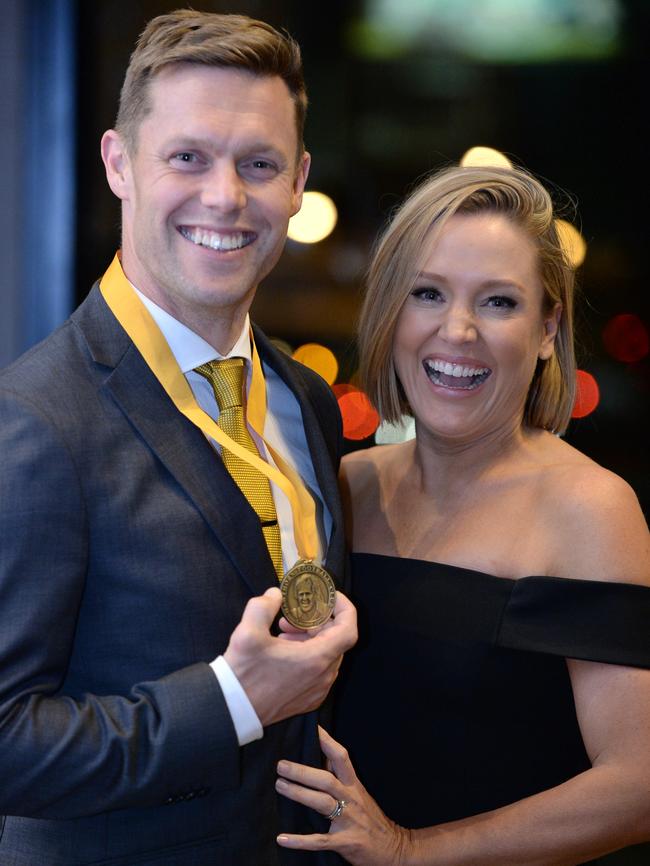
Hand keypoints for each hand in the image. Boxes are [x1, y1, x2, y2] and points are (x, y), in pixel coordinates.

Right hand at [223, 588, 356, 726]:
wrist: (233, 710)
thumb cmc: (243, 674)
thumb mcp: (248, 632)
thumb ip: (264, 605)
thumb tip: (275, 595)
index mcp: (316, 659)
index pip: (349, 630)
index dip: (344, 608)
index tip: (330, 597)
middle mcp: (323, 677)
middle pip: (336, 640)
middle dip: (317, 622)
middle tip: (293, 616)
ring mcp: (318, 691)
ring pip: (327, 655)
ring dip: (311, 638)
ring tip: (284, 632)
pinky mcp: (308, 699)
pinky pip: (319, 671)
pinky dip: (308, 655)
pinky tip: (284, 651)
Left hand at [276, 726, 410, 865]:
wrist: (393, 848)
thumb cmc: (370, 817)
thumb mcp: (359, 792)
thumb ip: (341, 775)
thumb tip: (323, 753)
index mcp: (354, 785)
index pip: (341, 758)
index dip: (327, 742)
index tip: (312, 729)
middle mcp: (351, 799)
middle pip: (326, 780)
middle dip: (303, 771)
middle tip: (281, 765)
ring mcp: (349, 821)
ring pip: (322, 803)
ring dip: (299, 794)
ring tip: (280, 786)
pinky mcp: (344, 842)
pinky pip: (319, 841)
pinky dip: (300, 840)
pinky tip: (282, 838)